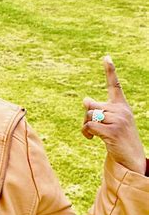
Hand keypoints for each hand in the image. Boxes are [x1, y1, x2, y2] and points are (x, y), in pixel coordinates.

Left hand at [82, 56, 146, 174]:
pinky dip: (86, 132)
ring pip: (89, 115)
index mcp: (122, 106)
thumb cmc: (117, 138)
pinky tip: (91, 139)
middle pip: (91, 105)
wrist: (130, 157)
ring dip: (85, 126)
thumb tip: (85, 100)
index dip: (110, 71)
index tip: (105, 57)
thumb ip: (98, 110)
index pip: (115, 85)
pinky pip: (89, 126)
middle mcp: (121, 110)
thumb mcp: (109, 122)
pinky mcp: (112, 131)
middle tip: (89, 128)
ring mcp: (118, 120)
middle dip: (86, 116)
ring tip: (90, 135)